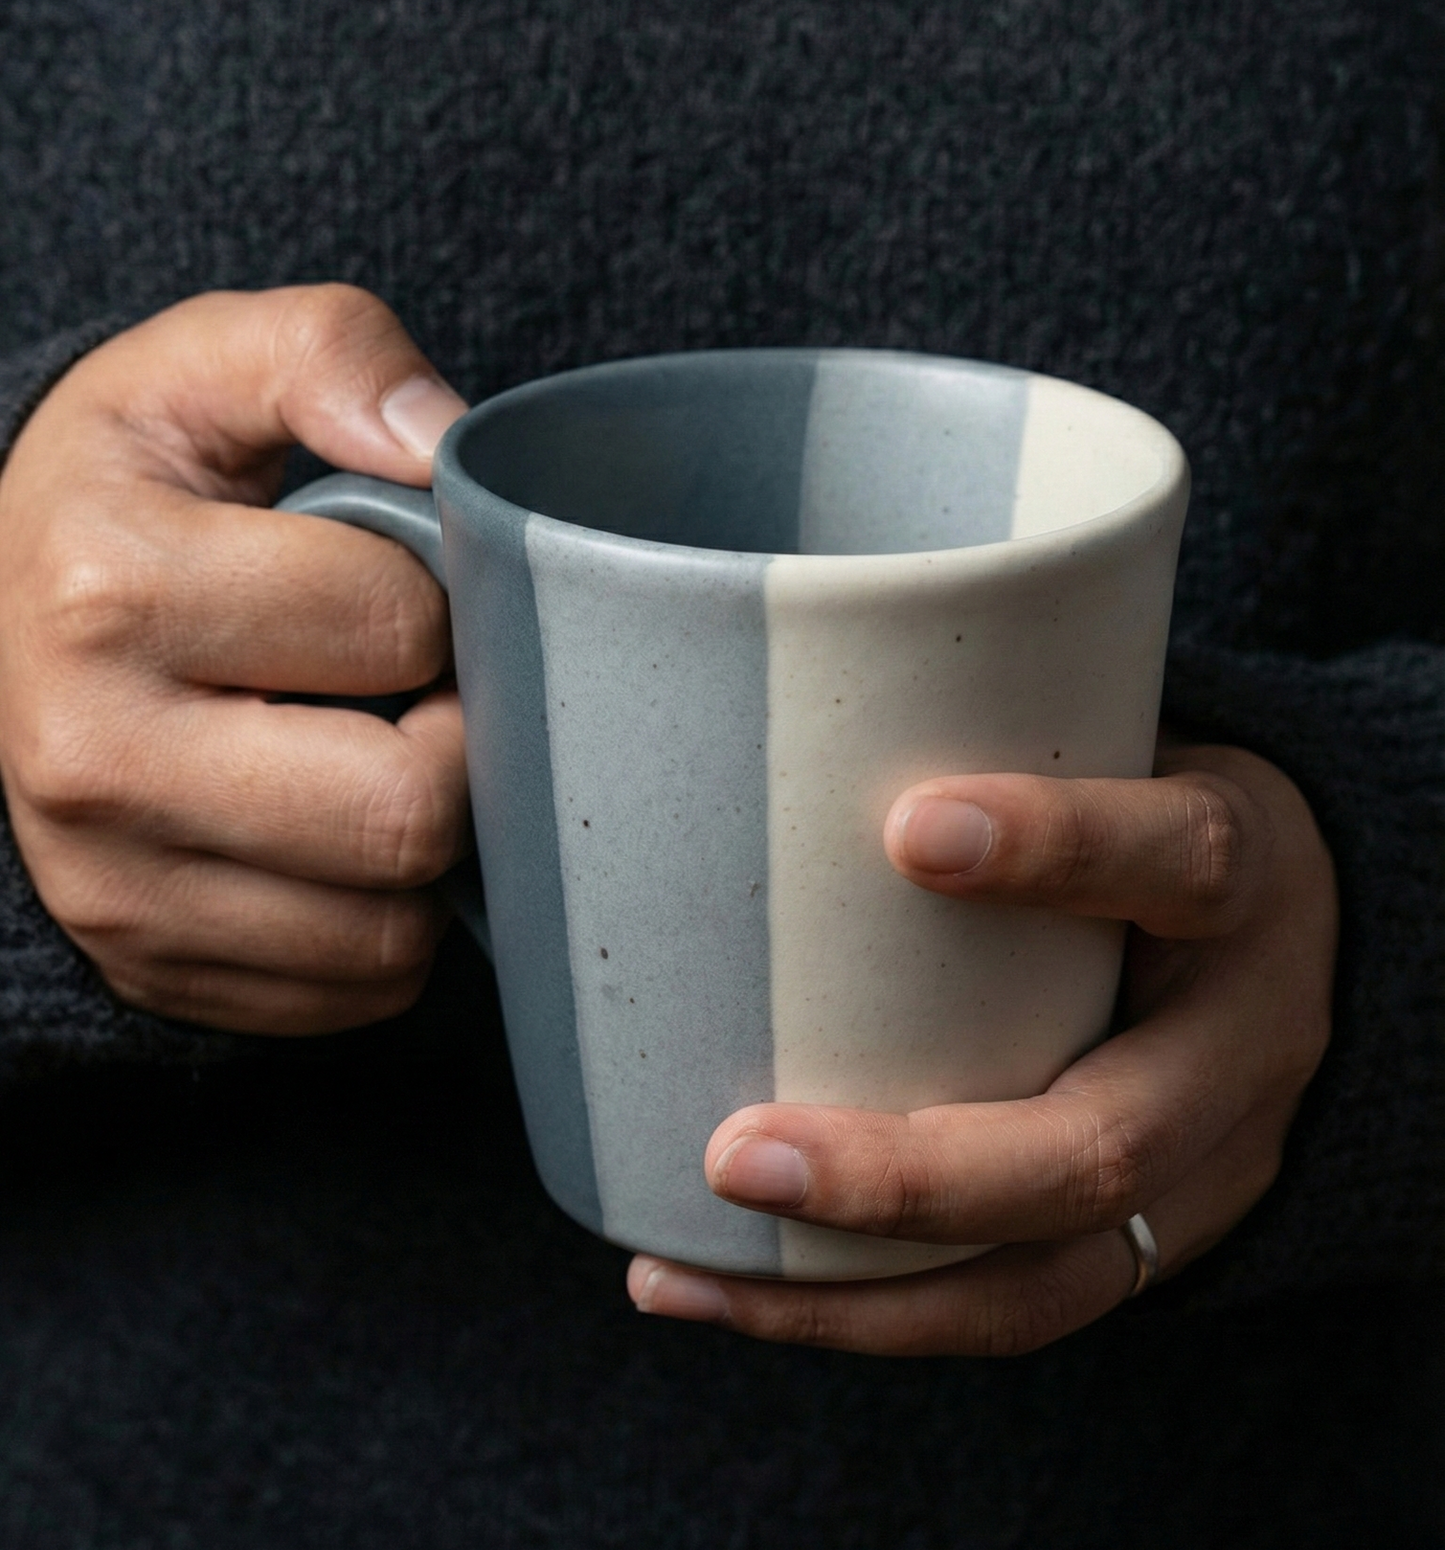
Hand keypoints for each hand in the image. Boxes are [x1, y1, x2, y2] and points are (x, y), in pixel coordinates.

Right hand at [0, 286, 470, 1033]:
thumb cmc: (130, 491)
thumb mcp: (205, 368)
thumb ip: (332, 354)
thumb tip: (444, 445)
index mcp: (109, 589)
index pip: (398, 629)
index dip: (440, 599)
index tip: (402, 585)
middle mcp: (92, 758)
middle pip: (406, 812)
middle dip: (458, 743)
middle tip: (426, 690)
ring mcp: (111, 889)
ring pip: (391, 930)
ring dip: (429, 846)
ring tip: (382, 755)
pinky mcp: (149, 968)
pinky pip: (354, 992)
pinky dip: (385, 922)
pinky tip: (344, 837)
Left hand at [628, 740, 1337, 1353]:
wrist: (1303, 943)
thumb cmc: (1154, 815)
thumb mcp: (1130, 746)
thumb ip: (1000, 723)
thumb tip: (760, 682)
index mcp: (1240, 884)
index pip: (1182, 857)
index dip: (1061, 848)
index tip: (908, 830)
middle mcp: (1240, 1048)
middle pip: (1103, 1145)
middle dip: (910, 1175)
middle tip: (737, 1155)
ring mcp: (1205, 1172)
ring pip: (1047, 1277)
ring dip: (857, 1291)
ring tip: (689, 1267)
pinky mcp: (1148, 1243)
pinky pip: (1012, 1311)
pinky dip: (861, 1316)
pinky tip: (724, 1290)